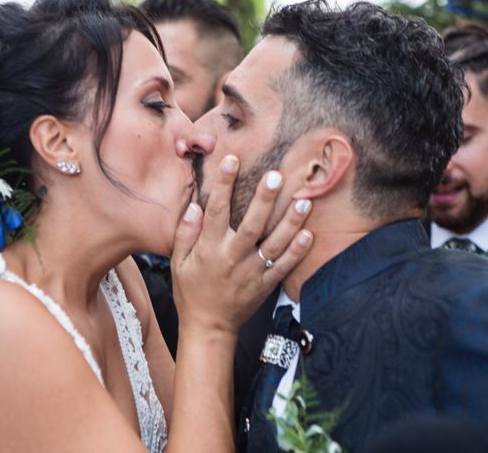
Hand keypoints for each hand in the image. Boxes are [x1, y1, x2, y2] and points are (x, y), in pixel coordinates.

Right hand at [171, 154, 312, 335]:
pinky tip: (309, 233)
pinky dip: (297, 251)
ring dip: (290, 222)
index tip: (231, 160)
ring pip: (274, 244)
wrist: (208, 328)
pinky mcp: (265, 285)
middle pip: (252, 225)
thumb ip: (185, 234)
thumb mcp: (178, 263)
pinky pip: (284, 267)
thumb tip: (195, 206)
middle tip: (277, 175)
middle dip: (264, 199)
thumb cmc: (191, 292)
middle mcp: (232, 258)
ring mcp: (251, 273)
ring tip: (304, 200)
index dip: (223, 184)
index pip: (217, 211)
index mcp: (210, 249)